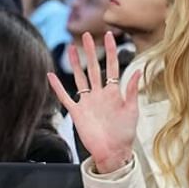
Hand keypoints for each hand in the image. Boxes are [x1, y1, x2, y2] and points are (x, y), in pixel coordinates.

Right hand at [48, 31, 139, 173]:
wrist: (112, 152)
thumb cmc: (125, 134)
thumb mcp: (132, 110)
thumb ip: (132, 91)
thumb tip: (138, 72)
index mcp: (114, 93)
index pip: (112, 67)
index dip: (111, 51)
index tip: (110, 36)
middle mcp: (99, 94)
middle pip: (93, 68)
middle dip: (90, 51)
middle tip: (86, 35)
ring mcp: (87, 102)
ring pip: (79, 78)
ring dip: (75, 63)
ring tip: (71, 48)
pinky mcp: (77, 112)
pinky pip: (64, 97)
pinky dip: (57, 87)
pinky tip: (50, 75)